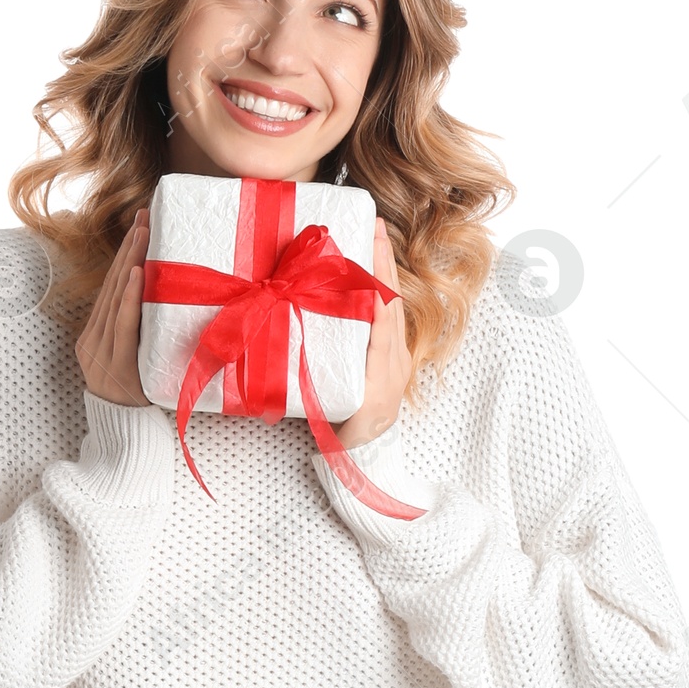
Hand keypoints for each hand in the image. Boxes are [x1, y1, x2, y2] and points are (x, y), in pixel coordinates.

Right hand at [76, 208, 150, 403]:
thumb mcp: (134, 361)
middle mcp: (92, 340)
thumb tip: (163, 301)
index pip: (110, 287)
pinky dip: (128, 297)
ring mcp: (100, 352)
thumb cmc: (136, 398)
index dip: (125, 253)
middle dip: (129, 247)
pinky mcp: (115, 364)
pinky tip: (137, 273)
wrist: (125, 437)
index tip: (141, 223)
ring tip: (144, 232)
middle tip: (146, 214)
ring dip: (131, 261)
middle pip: (111, 285)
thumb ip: (137, 334)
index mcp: (93, 336)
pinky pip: (122, 324)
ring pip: (116, 298)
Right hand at [334, 219, 411, 451]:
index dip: (375, 288)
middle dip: (385, 266)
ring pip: (395, 311)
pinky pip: (392, 322)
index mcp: (379, 379)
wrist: (364, 458)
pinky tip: (375, 272)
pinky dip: (384, 293)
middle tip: (375, 229)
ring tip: (376, 238)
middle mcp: (394, 366)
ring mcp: (399, 362)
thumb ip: (311, 383)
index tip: (370, 255)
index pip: (382, 325)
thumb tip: (290, 344)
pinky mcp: (397, 360)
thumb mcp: (328, 413)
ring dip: (386, 273)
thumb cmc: (342, 438)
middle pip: (392, 308)